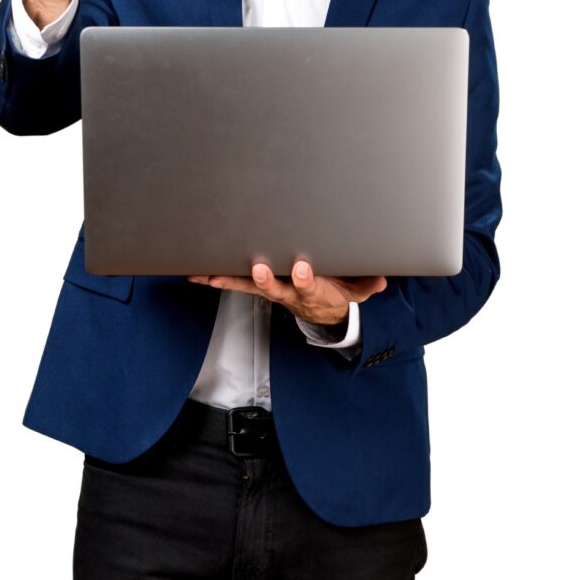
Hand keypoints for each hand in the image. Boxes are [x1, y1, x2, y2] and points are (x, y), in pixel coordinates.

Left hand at [187, 261, 386, 325]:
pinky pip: (235, 282)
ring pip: (249, 285)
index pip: (309, 285)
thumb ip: (367, 284)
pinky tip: (198, 274)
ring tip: (209, 275)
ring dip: (229, 280)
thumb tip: (382, 280)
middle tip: (257, 269)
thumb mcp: (357, 290)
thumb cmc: (337, 291)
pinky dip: (217, 279)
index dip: (305, 278)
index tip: (303, 267)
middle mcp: (288, 292)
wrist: (324, 312)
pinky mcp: (258, 285)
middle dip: (264, 279)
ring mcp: (271, 290)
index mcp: (312, 290)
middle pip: (274, 287)